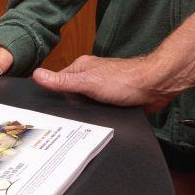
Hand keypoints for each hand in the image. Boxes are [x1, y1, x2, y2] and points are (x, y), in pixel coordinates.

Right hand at [32, 54, 172, 111]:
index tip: (45, 110)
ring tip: (76, 127)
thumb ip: (62, 81)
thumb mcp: (88, 83)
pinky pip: (98, 111)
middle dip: (68, 107)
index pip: (58, 82)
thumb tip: (38, 75)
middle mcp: (91, 77)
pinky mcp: (113, 101)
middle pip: (70, 95)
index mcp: (81, 68)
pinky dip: (96, 118)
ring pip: (85, 105)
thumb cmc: (126, 80)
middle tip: (60, 123)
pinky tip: (94, 125)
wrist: (155, 87)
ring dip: (84, 114)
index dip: (52, 95)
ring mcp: (102, 89)